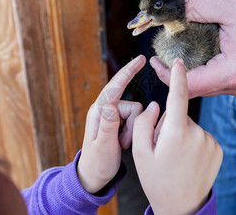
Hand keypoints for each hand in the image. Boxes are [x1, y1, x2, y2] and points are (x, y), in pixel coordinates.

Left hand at [77, 55, 145, 192]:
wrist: (94, 176)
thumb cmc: (97, 163)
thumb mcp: (104, 147)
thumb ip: (108, 125)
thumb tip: (110, 105)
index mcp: (98, 112)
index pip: (115, 86)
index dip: (129, 72)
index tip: (141, 59)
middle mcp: (104, 110)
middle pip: (132, 105)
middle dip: (133, 124)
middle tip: (122, 143)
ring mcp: (111, 115)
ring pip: (137, 113)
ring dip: (133, 130)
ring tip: (122, 144)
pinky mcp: (117, 121)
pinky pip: (135, 120)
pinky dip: (133, 131)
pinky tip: (123, 143)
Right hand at [133, 58, 222, 214]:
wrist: (182, 207)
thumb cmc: (157, 179)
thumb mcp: (140, 152)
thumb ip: (144, 122)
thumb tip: (156, 105)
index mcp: (176, 132)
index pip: (178, 96)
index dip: (178, 77)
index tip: (179, 62)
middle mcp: (197, 133)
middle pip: (179, 115)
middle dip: (169, 124)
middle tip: (163, 149)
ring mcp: (210, 141)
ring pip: (190, 126)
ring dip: (181, 135)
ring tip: (176, 158)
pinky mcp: (218, 149)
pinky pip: (201, 136)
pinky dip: (193, 142)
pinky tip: (188, 160)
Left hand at [150, 0, 235, 97]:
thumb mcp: (228, 5)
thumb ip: (196, 8)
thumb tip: (173, 13)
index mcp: (232, 71)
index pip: (190, 85)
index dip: (168, 75)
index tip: (155, 61)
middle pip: (196, 89)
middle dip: (175, 76)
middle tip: (161, 58)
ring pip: (207, 88)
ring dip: (190, 75)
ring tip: (175, 57)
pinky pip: (219, 84)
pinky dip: (204, 73)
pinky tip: (197, 59)